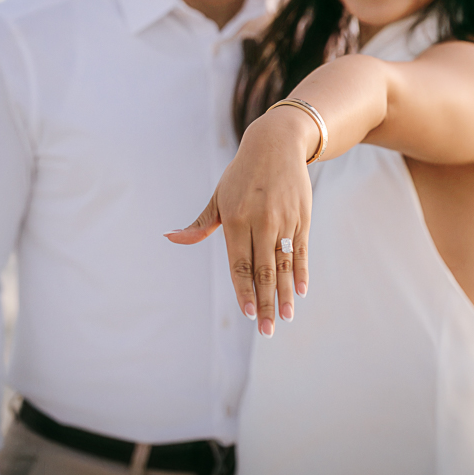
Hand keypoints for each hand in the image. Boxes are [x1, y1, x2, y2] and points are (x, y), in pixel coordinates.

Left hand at [166, 107, 315, 335]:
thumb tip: (171, 239)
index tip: (247, 314)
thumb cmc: (242, 174)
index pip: (240, 264)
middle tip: (265, 330)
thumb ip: (201, 224)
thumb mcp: (219, 196)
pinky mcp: (302, 218)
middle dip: (264, 303)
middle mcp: (261, 222)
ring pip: (283, 265)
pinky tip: (299, 292)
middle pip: (262, 271)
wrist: (278, 144)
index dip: (243, 290)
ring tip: (284, 318)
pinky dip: (300, 273)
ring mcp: (284, 221)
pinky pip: (300, 252)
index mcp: (236, 218)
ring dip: (284, 294)